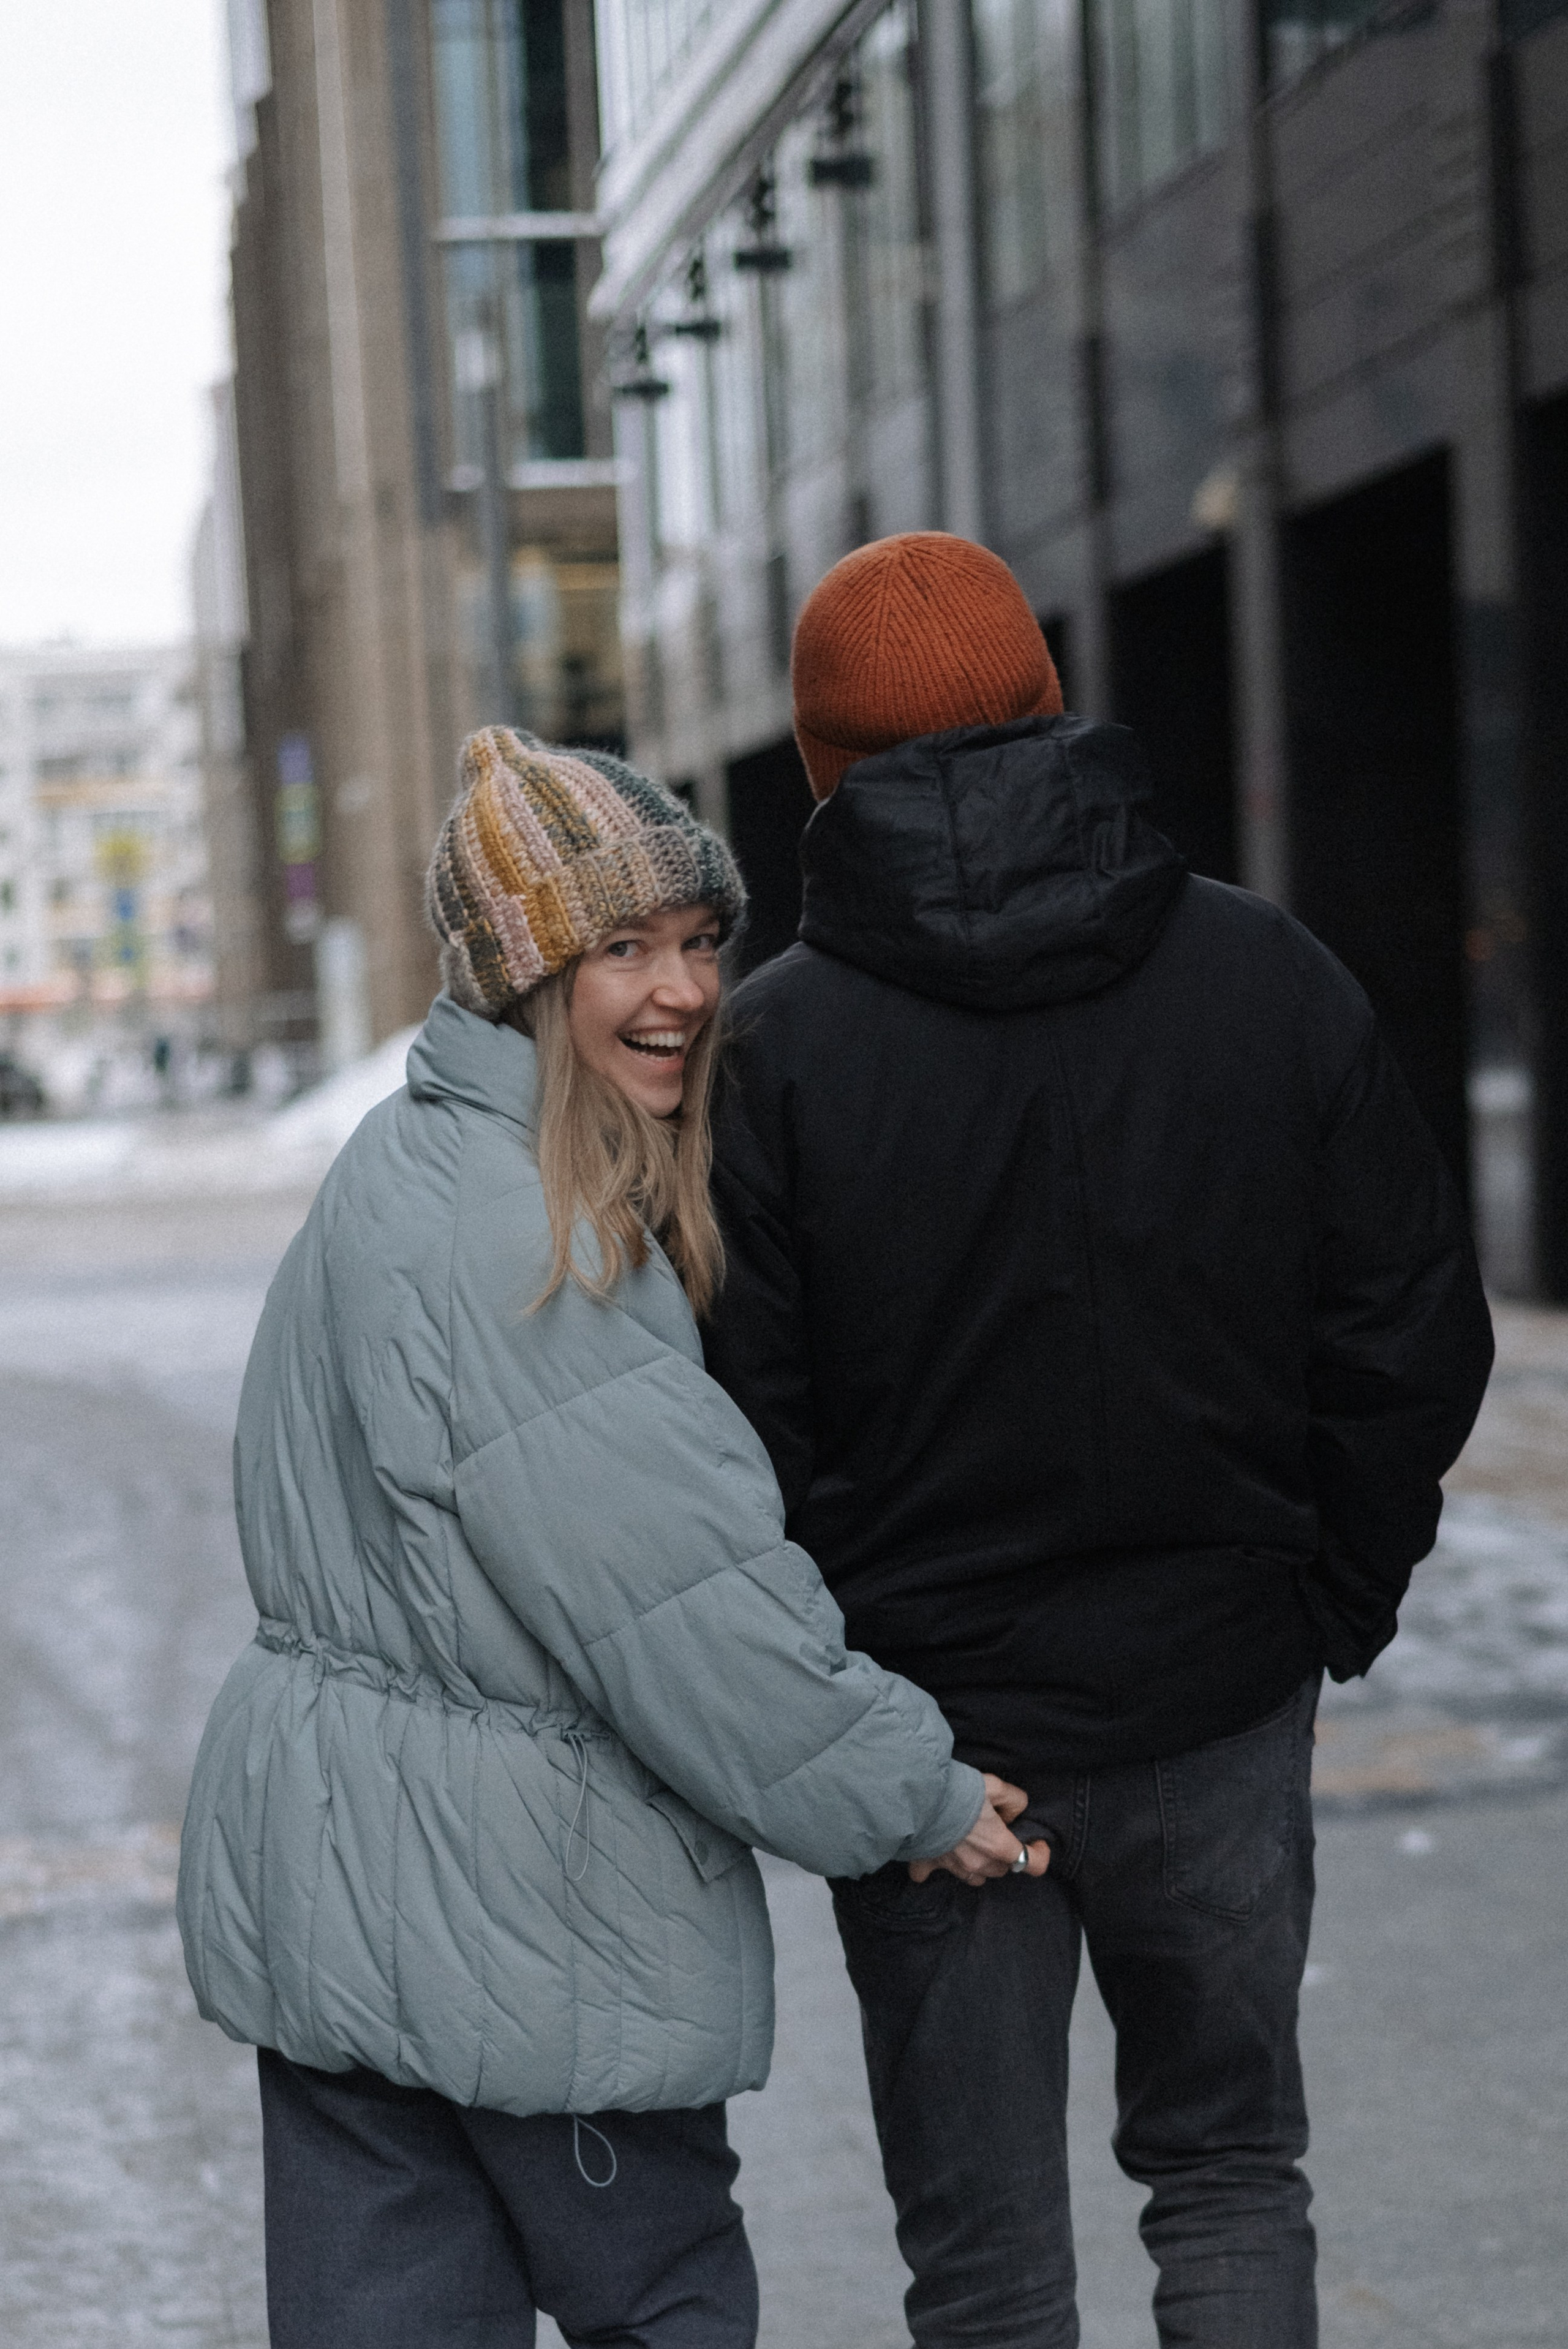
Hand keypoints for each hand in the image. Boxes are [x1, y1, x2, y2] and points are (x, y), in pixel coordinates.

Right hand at [909, 1774, 1050, 1886]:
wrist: (917, 1797)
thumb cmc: (959, 1791)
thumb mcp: (995, 1786)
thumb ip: (1014, 1800)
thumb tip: (1013, 1813)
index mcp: (999, 1845)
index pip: (1033, 1865)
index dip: (1040, 1854)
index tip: (1037, 1843)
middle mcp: (979, 1863)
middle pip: (1002, 1869)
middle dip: (1005, 1854)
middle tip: (997, 1832)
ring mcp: (954, 1867)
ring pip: (976, 1877)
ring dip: (979, 1864)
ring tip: (971, 1844)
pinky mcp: (929, 1864)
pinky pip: (932, 1874)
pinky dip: (935, 1867)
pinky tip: (933, 1854)